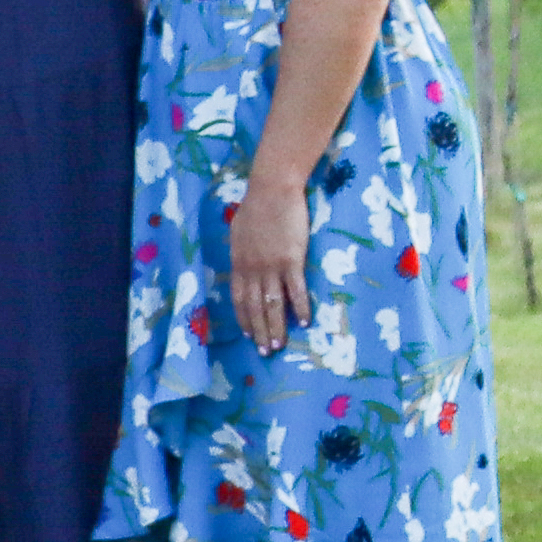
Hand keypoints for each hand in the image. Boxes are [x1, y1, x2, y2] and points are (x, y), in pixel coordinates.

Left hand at [228, 172, 312, 356]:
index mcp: (238, 262)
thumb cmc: (256, 207)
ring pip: (272, 304)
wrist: (272, 190)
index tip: (248, 335)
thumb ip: (240, 252)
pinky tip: (303, 322)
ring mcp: (271, 266)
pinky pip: (295, 290)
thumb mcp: (238, 233)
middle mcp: (252, 269)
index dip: (243, 318)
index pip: (238, 298)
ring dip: (276, 327)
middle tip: (265, 351)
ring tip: (279, 345)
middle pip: (254, 307)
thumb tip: (240, 263)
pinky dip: (299, 308)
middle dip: (259, 331)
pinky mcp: (291, 260)